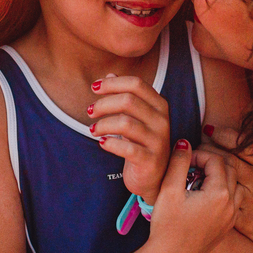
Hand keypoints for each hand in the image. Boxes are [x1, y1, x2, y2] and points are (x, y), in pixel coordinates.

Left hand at [90, 74, 170, 203]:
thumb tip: (109, 74)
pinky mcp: (151, 160)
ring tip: (93, 130)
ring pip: (125, 123)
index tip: (94, 88)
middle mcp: (162, 120)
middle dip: (103, 104)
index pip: (136, 84)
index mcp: (159, 105)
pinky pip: (128, 148)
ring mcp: (158, 141)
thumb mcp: (135, 117)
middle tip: (89, 111)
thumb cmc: (141, 143)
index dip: (112, 83)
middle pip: (128, 100)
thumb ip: (125, 95)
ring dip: (103, 124)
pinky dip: (110, 143)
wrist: (154, 178)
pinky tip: (102, 143)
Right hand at [145, 140, 236, 252]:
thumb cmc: (167, 225)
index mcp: (219, 193)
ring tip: (197, 180)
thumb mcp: (169, 189)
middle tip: (190, 166)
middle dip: (210, 162)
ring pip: (234, 184)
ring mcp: (232, 216)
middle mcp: (231, 204)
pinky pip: (233, 199)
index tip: (183, 160)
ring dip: (219, 176)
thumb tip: (184, 142)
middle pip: (229, 168)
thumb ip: (179, 162)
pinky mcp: (228, 226)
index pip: (216, 159)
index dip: (198, 154)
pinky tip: (202, 195)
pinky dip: (222, 191)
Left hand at [204, 126, 252, 252]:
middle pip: (227, 158)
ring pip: (221, 178)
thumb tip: (240, 130)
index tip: (210, 129)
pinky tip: (199, 187)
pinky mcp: (242, 218)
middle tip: (198, 147)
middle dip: (208, 149)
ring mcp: (251, 200)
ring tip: (196, 164)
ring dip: (204, 169)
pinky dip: (207, 192)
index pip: (244, 142)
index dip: (223, 133)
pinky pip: (220, 201)